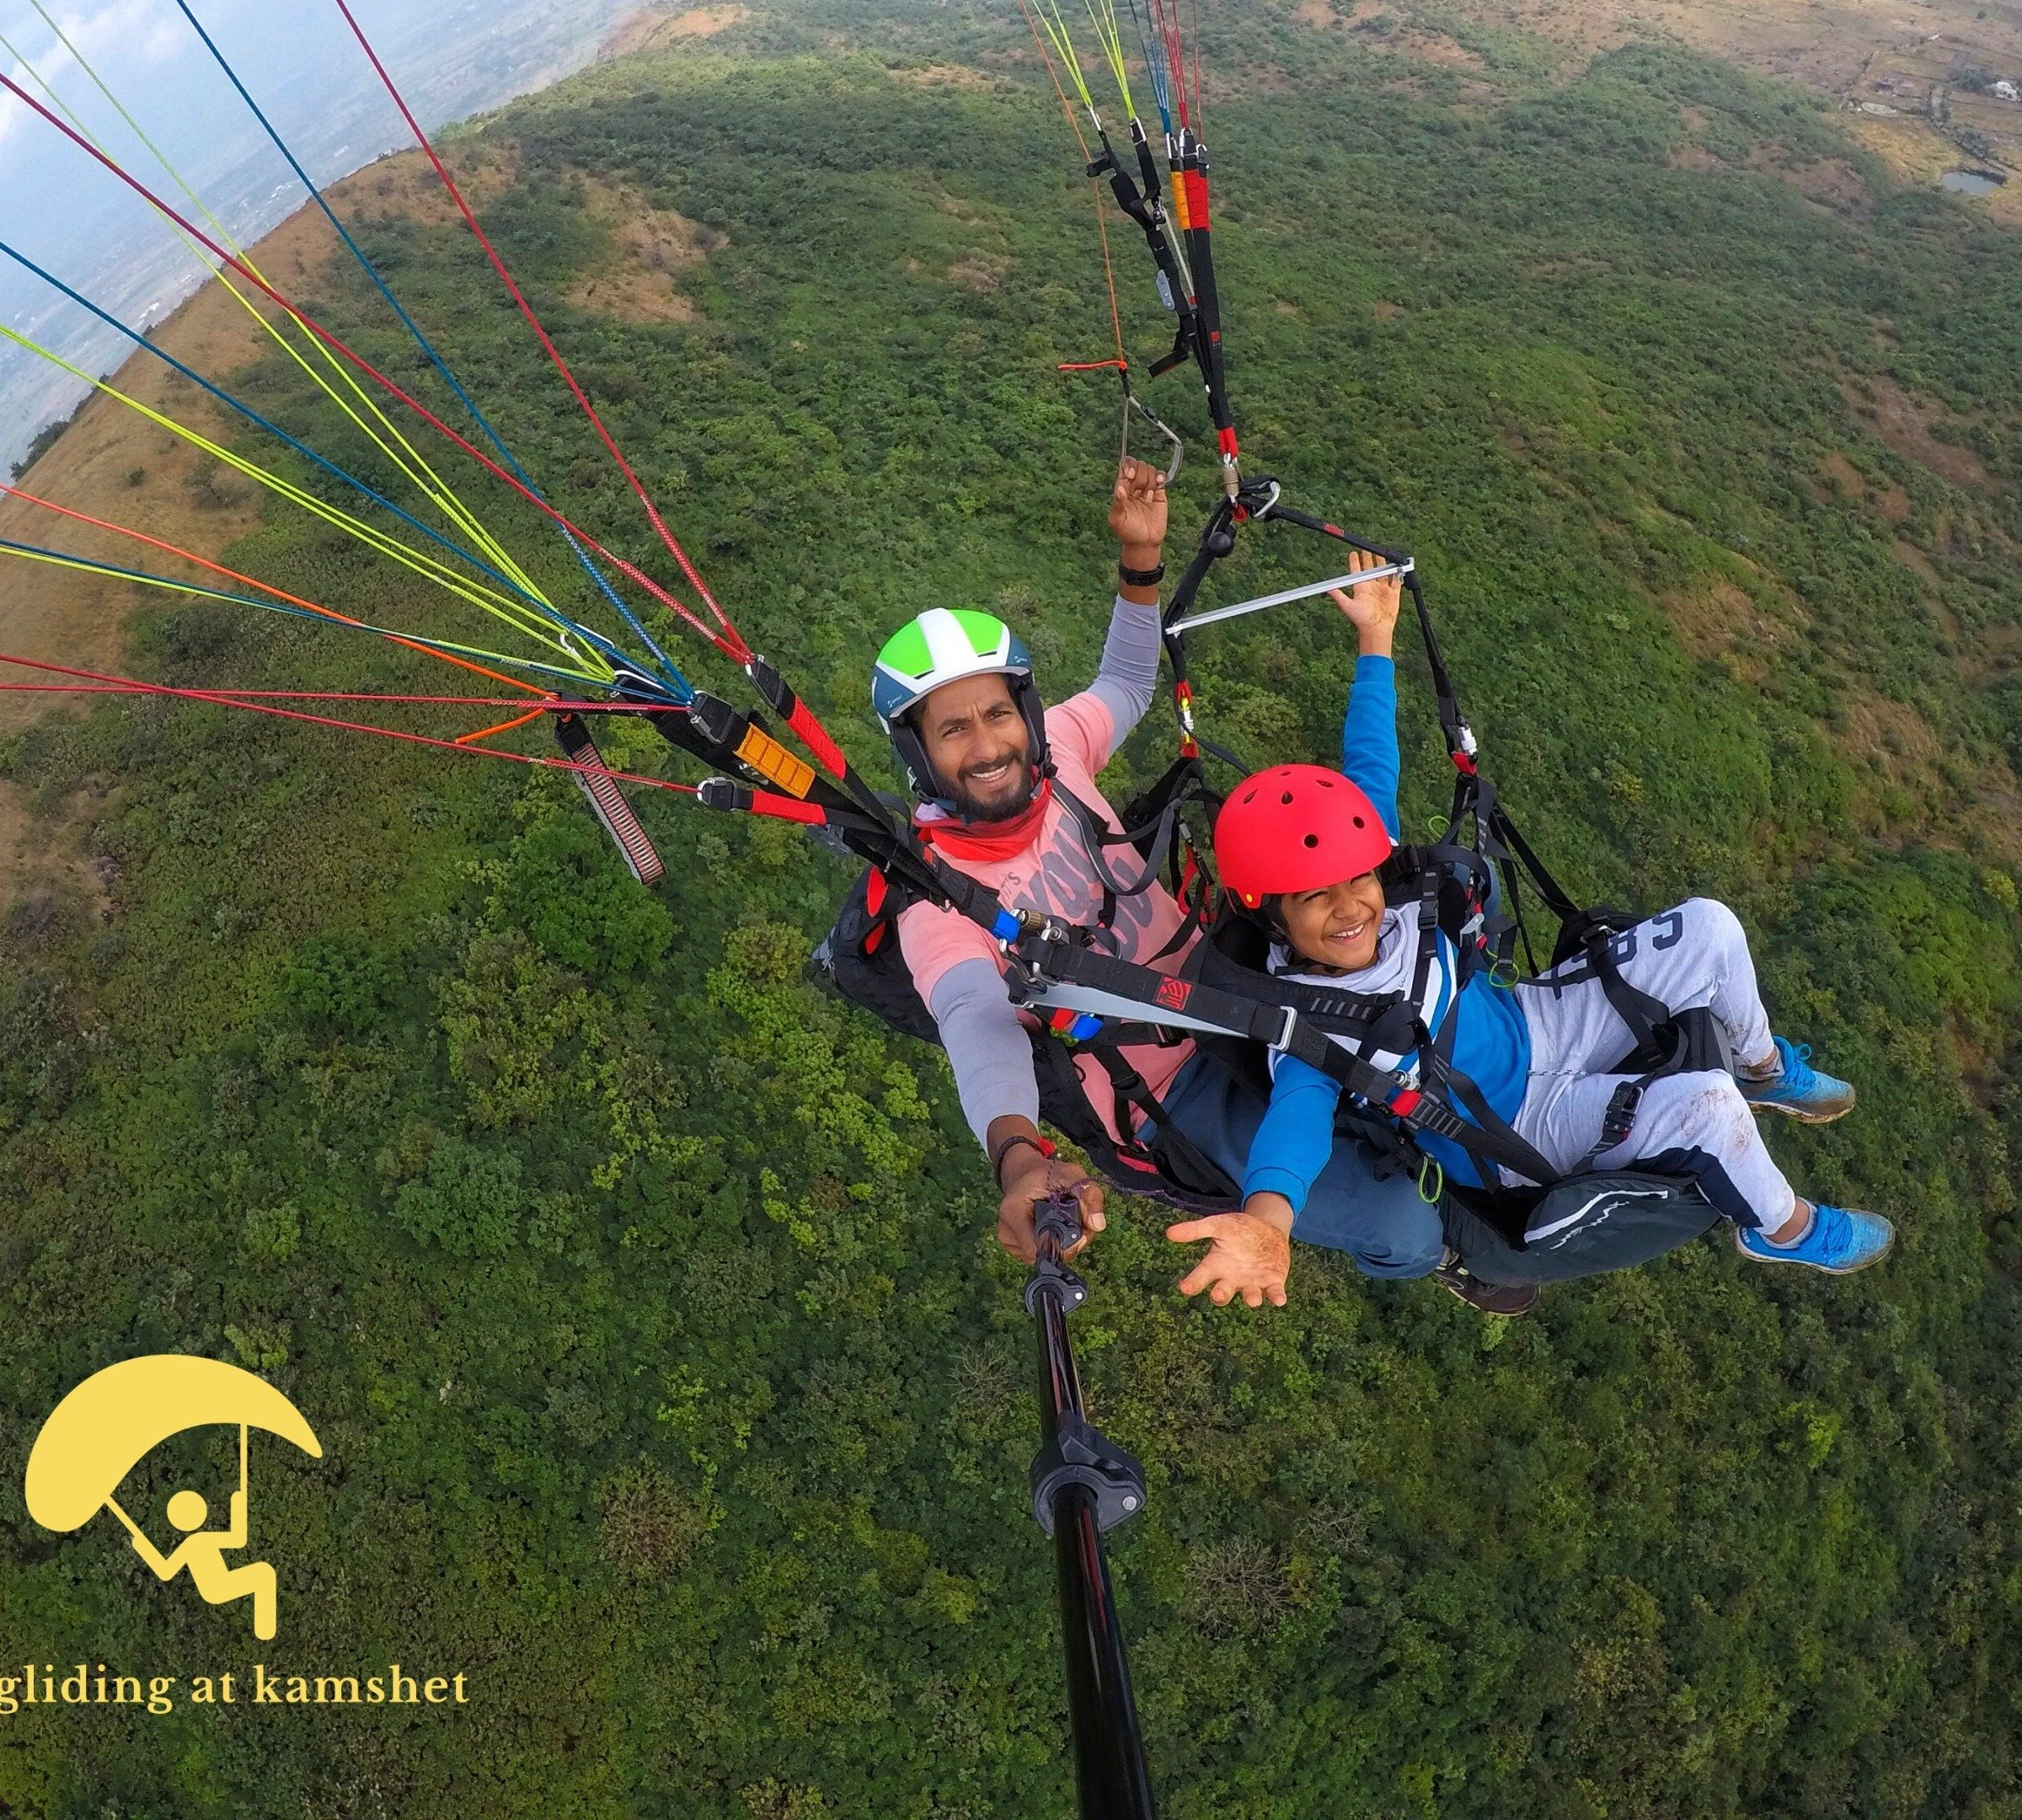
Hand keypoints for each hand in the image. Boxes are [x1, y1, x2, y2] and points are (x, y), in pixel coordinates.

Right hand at [997, 1153, 1105, 1262]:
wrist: (1024, 1173)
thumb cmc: (1047, 1174)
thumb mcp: (1072, 1174)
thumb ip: (1089, 1195)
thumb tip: (1098, 1225)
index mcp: (1013, 1211)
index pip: (1040, 1248)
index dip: (1067, 1244)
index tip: (1079, 1229)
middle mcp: (1007, 1231)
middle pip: (1046, 1255)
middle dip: (1069, 1243)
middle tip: (1076, 1220)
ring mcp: (1008, 1242)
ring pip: (1044, 1257)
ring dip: (1062, 1244)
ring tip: (1063, 1220)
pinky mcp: (1013, 1248)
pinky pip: (1039, 1255)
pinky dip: (1052, 1245)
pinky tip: (1054, 1227)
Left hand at [1109, 455, 1167, 566]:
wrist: (1144, 543)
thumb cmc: (1127, 532)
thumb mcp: (1117, 520)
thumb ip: (1117, 504)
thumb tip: (1119, 488)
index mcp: (1121, 488)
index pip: (1124, 466)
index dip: (1128, 466)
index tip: (1129, 476)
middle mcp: (1134, 485)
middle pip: (1138, 465)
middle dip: (1139, 474)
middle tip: (1139, 491)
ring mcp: (1147, 487)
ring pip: (1149, 469)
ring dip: (1149, 481)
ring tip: (1148, 498)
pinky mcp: (1159, 492)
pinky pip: (1161, 476)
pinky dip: (1160, 477)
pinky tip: (1158, 485)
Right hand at [1166, 1203, 1291, 1307]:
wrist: (1267, 1229)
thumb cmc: (1238, 1229)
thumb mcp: (1217, 1225)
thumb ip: (1195, 1230)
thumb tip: (1168, 1233)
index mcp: (1216, 1265)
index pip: (1201, 1277)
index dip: (1193, 1284)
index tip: (1184, 1289)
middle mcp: (1232, 1279)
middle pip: (1224, 1292)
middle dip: (1221, 1295)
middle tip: (1217, 1295)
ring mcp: (1252, 1283)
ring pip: (1250, 1296)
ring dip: (1251, 1298)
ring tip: (1252, 1299)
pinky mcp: (1272, 1283)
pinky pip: (1274, 1293)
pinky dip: (1276, 1297)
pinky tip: (1279, 1300)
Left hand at [1328, 547, 1400, 657]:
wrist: (1377, 628)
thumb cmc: (1361, 619)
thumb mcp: (1347, 606)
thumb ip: (1338, 595)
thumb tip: (1327, 589)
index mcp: (1361, 587)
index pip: (1357, 570)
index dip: (1355, 561)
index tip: (1353, 552)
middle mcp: (1372, 587)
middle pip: (1370, 568)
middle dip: (1368, 558)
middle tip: (1367, 548)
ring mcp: (1383, 589)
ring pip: (1383, 572)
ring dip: (1382, 562)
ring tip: (1381, 553)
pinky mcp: (1393, 593)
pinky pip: (1396, 581)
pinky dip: (1397, 573)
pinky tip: (1397, 566)